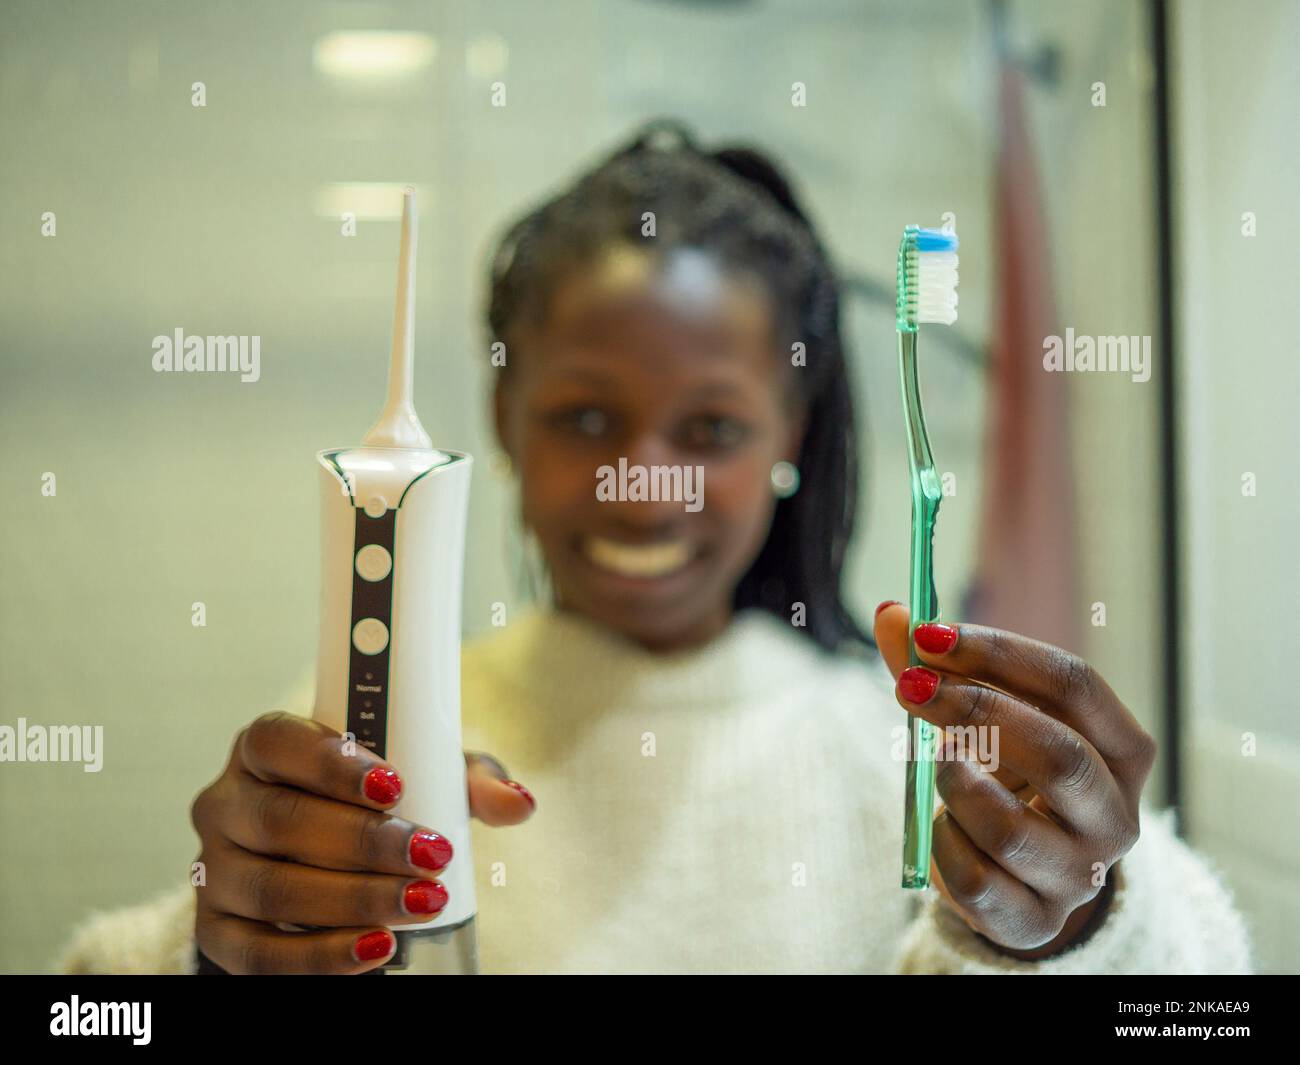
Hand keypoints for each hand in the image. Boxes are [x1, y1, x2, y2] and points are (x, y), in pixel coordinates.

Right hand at [190, 711, 534, 973]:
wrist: (316, 865)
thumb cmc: (374, 804)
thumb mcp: (421, 777)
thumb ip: (467, 782)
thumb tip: (519, 803)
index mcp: (265, 748)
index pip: (278, 740)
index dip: (332, 761)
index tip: (394, 784)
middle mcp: (227, 802)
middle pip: (282, 820)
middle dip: (364, 843)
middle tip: (430, 856)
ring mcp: (215, 868)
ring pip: (271, 888)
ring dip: (352, 900)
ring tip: (418, 904)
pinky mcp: (216, 928)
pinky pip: (256, 952)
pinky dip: (317, 956)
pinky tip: (373, 949)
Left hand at [874, 603, 1155, 956]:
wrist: (1016, 877)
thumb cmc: (1005, 779)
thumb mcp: (984, 720)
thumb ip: (939, 668)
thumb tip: (891, 614)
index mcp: (1122, 751)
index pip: (1075, 685)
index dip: (998, 652)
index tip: (927, 634)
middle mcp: (1116, 815)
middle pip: (1058, 754)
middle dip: (975, 711)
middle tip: (909, 687)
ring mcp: (1081, 875)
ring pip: (1011, 828)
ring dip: (954, 784)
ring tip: (933, 764)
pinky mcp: (1035, 920)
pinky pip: (976, 879)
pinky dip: (940, 842)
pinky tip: (937, 825)